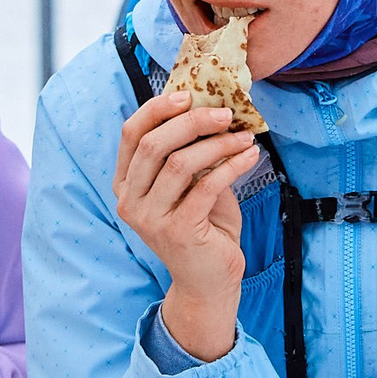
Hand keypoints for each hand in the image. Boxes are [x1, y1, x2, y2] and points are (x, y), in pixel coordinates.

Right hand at [113, 90, 259, 359]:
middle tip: (226, 114)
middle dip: (193, 122)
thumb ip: (189, 154)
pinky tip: (250, 157)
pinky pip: (206, 186)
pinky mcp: (178, 230)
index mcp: (126, 184)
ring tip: (244, 138)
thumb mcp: (190, 186)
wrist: (209, 281)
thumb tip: (210, 109)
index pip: (131, 134)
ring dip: (217, 144)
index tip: (188, 95)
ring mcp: (151, 218)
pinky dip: (231, 166)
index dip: (156, 109)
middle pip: (154, 144)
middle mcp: (130, 200)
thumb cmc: (202, 228)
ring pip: (180, 162)